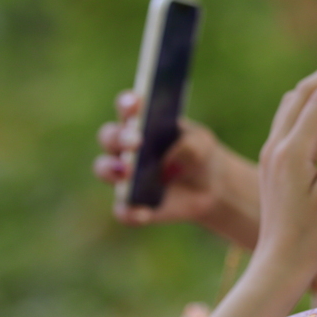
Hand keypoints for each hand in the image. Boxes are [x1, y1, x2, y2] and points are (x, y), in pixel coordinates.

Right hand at [94, 92, 260, 247]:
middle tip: (136, 141)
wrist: (211, 187)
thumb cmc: (200, 154)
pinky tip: (144, 212)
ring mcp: (124, 176)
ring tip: (128, 172)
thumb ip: (189, 145)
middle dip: (120, 137)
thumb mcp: (203, 144)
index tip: (135, 104)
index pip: (127, 107)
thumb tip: (168, 162)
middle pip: (109, 137)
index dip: (128, 103)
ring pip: (105, 169)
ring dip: (111, 169)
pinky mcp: (131, 203)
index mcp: (141, 122)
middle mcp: (124, 147)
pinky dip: (130, 211)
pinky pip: (123, 209)